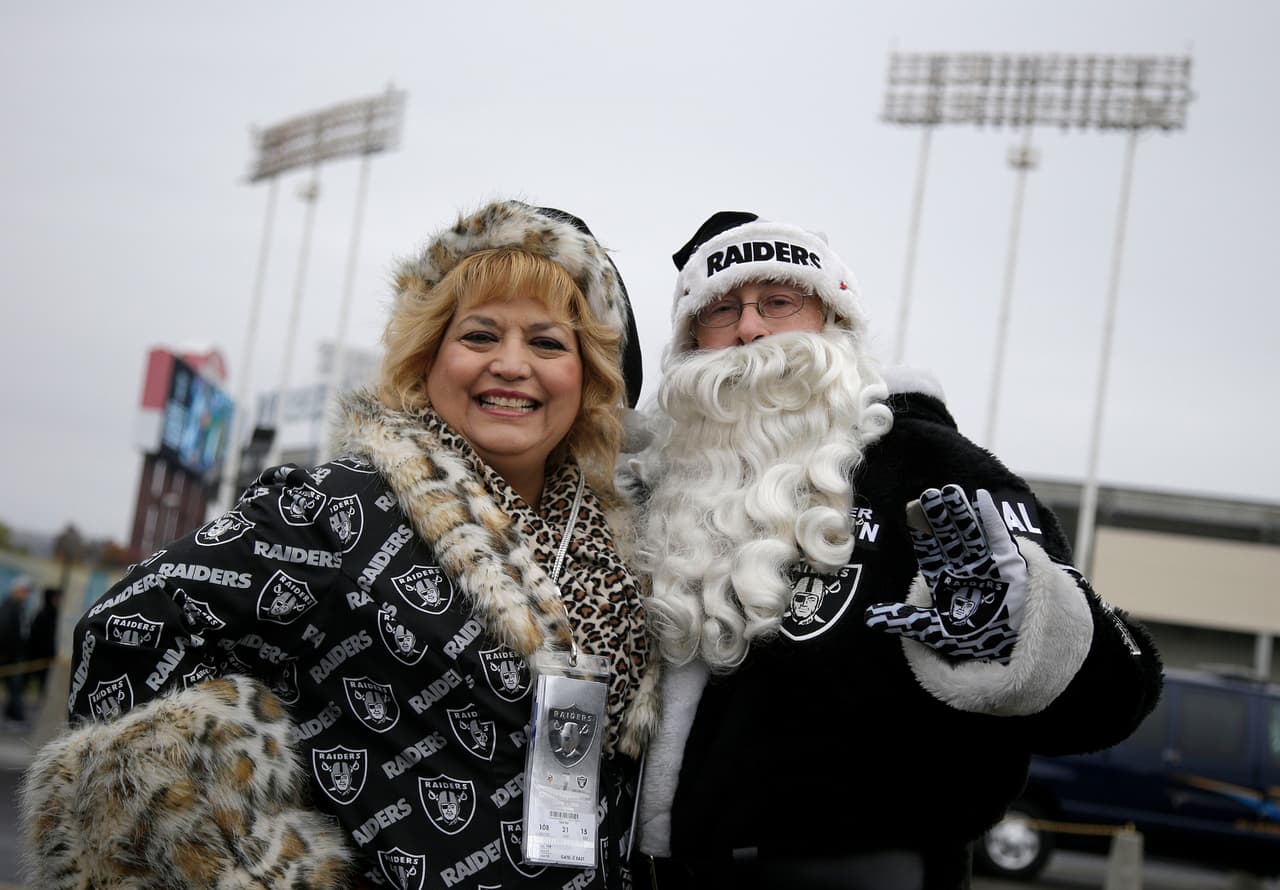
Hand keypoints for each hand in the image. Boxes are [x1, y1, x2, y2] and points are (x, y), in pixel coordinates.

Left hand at [865, 485, 1027, 662]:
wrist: (1006, 648)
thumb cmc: (970, 637)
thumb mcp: (934, 630)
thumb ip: (905, 620)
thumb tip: (868, 618)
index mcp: (942, 576)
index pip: (929, 548)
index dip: (921, 530)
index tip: (911, 509)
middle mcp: (961, 564)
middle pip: (948, 536)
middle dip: (939, 516)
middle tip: (929, 494)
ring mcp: (984, 562)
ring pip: (970, 533)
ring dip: (961, 513)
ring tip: (951, 491)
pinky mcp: (1007, 564)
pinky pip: (998, 539)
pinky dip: (991, 520)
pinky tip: (982, 500)